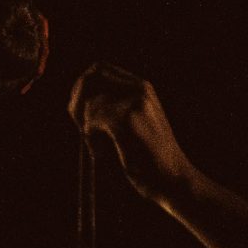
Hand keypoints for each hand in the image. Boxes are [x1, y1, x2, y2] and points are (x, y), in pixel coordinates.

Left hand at [67, 62, 196, 207]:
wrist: (172, 178)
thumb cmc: (147, 158)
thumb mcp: (130, 124)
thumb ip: (110, 107)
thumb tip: (75, 101)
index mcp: (140, 87)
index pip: (98, 69)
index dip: (81, 89)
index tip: (80, 116)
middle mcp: (140, 88)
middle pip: (90, 78)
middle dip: (77, 103)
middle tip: (82, 130)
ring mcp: (136, 100)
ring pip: (90, 103)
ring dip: (86, 128)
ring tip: (99, 148)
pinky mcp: (128, 117)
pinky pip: (92, 119)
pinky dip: (90, 138)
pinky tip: (101, 152)